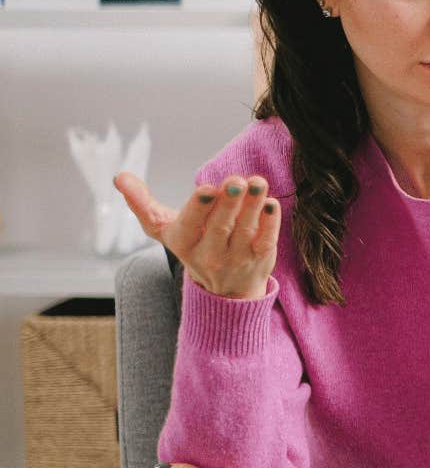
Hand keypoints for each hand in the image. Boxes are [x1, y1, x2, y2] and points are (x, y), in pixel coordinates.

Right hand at [115, 171, 279, 300]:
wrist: (225, 290)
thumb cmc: (193, 246)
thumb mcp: (164, 230)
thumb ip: (142, 204)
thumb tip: (119, 177)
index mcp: (183, 242)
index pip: (190, 225)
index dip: (199, 207)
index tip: (207, 188)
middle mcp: (210, 254)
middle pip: (219, 226)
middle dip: (228, 202)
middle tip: (236, 180)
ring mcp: (237, 257)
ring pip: (245, 230)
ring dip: (253, 205)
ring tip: (258, 182)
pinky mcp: (261, 258)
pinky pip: (266, 240)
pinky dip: (270, 222)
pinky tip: (271, 203)